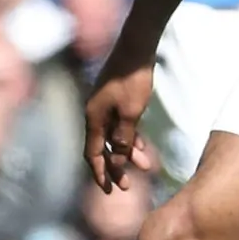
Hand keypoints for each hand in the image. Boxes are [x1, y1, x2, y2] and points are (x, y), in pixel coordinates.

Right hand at [84, 56, 155, 192]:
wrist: (136, 49)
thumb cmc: (133, 80)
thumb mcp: (132, 112)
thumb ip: (124, 136)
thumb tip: (119, 157)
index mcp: (93, 118)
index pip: (93, 153)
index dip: (100, 173)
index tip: (110, 190)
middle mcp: (94, 114)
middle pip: (102, 148)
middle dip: (115, 167)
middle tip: (127, 185)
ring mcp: (104, 106)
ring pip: (113, 137)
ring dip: (127, 153)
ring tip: (145, 166)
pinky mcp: (114, 100)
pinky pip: (119, 126)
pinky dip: (129, 137)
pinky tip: (142, 145)